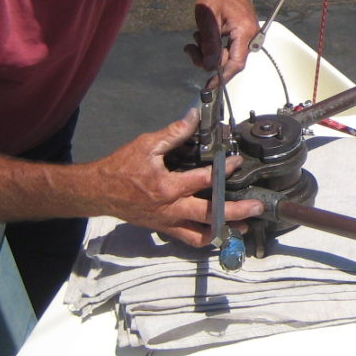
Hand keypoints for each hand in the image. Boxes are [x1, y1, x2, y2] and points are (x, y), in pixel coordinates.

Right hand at [93, 110, 263, 246]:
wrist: (98, 191)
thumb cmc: (121, 167)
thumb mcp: (146, 145)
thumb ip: (174, 133)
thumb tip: (193, 117)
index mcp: (167, 187)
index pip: (204, 179)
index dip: (224, 170)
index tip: (237, 161)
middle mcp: (171, 209)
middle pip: (211, 215)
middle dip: (237, 212)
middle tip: (257, 208)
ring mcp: (168, 223)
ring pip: (202, 234)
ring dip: (225, 231)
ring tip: (244, 227)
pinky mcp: (164, 229)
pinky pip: (188, 239)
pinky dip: (205, 237)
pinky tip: (218, 232)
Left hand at [186, 0, 258, 82]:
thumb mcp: (207, 18)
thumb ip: (209, 44)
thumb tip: (208, 67)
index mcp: (244, 31)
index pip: (236, 62)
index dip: (222, 76)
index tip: (209, 85)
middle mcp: (251, 35)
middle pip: (230, 60)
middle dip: (208, 58)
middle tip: (190, 49)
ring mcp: (248, 35)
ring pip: (227, 55)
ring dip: (209, 51)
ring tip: (196, 36)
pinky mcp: (243, 35)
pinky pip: (229, 48)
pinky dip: (214, 46)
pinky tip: (204, 36)